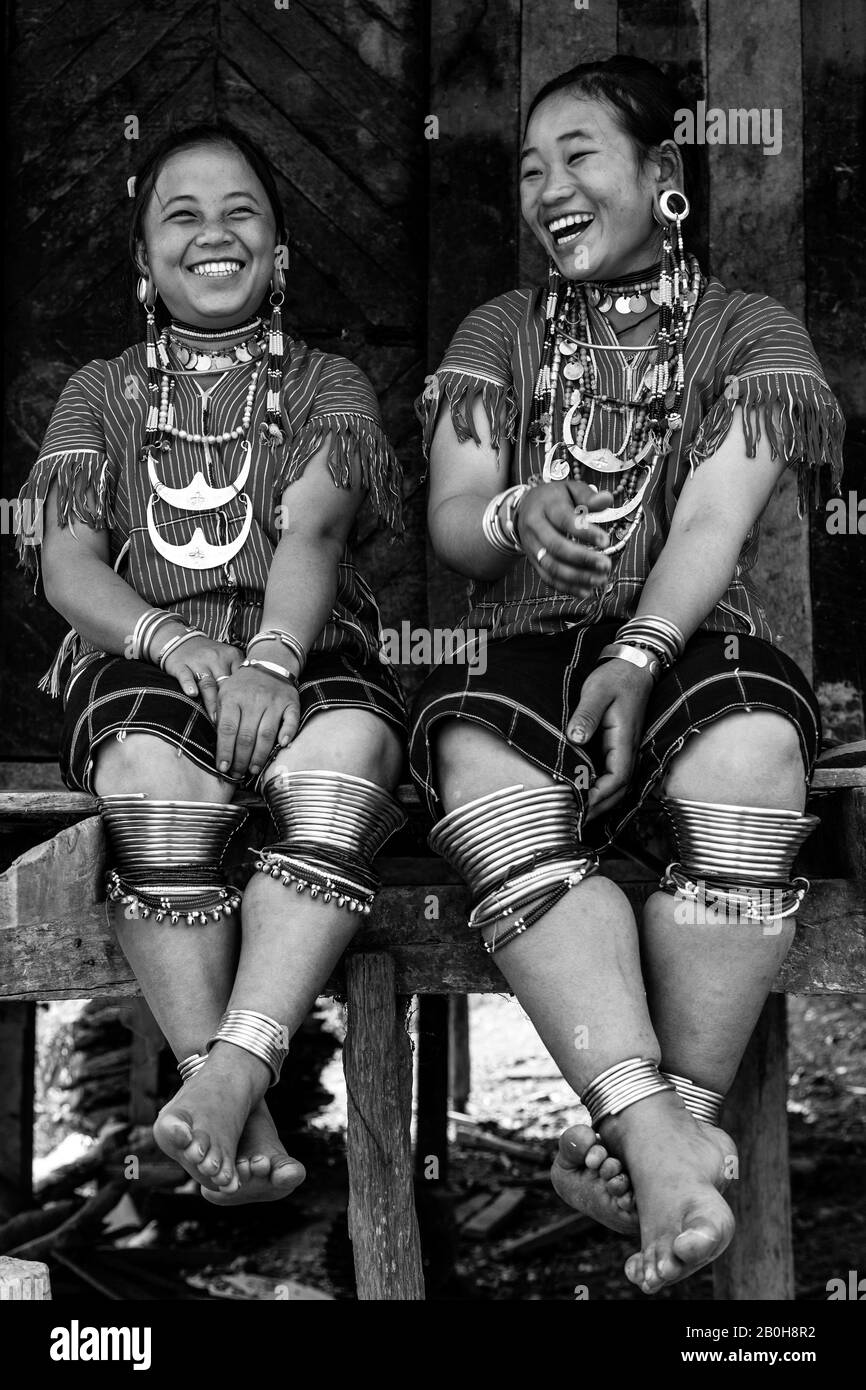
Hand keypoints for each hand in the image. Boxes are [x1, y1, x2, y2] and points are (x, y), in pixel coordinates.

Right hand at [160, 636, 243, 722]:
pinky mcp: (180, 665)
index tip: (249, 716)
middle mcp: (216, 658)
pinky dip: (188, 684)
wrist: (181, 641)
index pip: (241, 679)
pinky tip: (192, 694)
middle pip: (225, 685)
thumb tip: (253, 705)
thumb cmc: (209, 656)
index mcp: (232, 656)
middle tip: (235, 726)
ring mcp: (198, 662)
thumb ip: (238, 677)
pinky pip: (186, 676)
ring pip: (208, 684)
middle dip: (230, 705)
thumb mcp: (228, 660)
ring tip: (215, 720)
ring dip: (212, 702)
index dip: (244, 699)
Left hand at [215, 665, 300, 780]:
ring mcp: (274, 702)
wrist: (270, 663)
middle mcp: (254, 700)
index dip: (224, 751)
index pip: (227, 729)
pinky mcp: (290, 703)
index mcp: (233, 698)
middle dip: (241, 759)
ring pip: (266, 734)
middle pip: (246, 736)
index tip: (222, 767)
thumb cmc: (243, 684)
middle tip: (237, 774)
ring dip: (260, 755)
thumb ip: (218, 711)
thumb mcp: (224, 692)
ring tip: (253, 769)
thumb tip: (214, 736)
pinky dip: (288, 734)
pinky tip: (282, 746)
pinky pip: (291, 721)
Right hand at [516, 480, 614, 595]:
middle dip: (582, 558)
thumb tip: (607, 500)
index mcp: (546, 506)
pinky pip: (547, 578)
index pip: (564, 520)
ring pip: (551, 566)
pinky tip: (586, 591)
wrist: (524, 508)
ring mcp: (532, 547)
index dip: (584, 532)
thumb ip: (588, 496)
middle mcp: (535, 527)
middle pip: (556, 546)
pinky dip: (567, 587)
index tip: (606, 541)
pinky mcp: (533, 561)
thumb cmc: (554, 498)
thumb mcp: (570, 489)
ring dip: (576, 577)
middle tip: (606, 565)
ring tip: (600, 580)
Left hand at [567, 659, 654, 822]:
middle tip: (575, 822)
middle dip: (599, 808)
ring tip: (578, 815)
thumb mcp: (597, 691)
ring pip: (618, 786)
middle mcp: (629, 750)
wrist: (633, 667)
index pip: (617, 778)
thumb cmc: (615, 677)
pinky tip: (584, 794)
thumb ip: (587, 715)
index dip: (599, 797)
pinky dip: (601, 790)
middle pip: (619, 790)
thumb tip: (575, 737)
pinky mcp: (619, 748)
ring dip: (601, 802)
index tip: (580, 808)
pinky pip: (613, 776)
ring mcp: (626, 750)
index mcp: (624, 740)